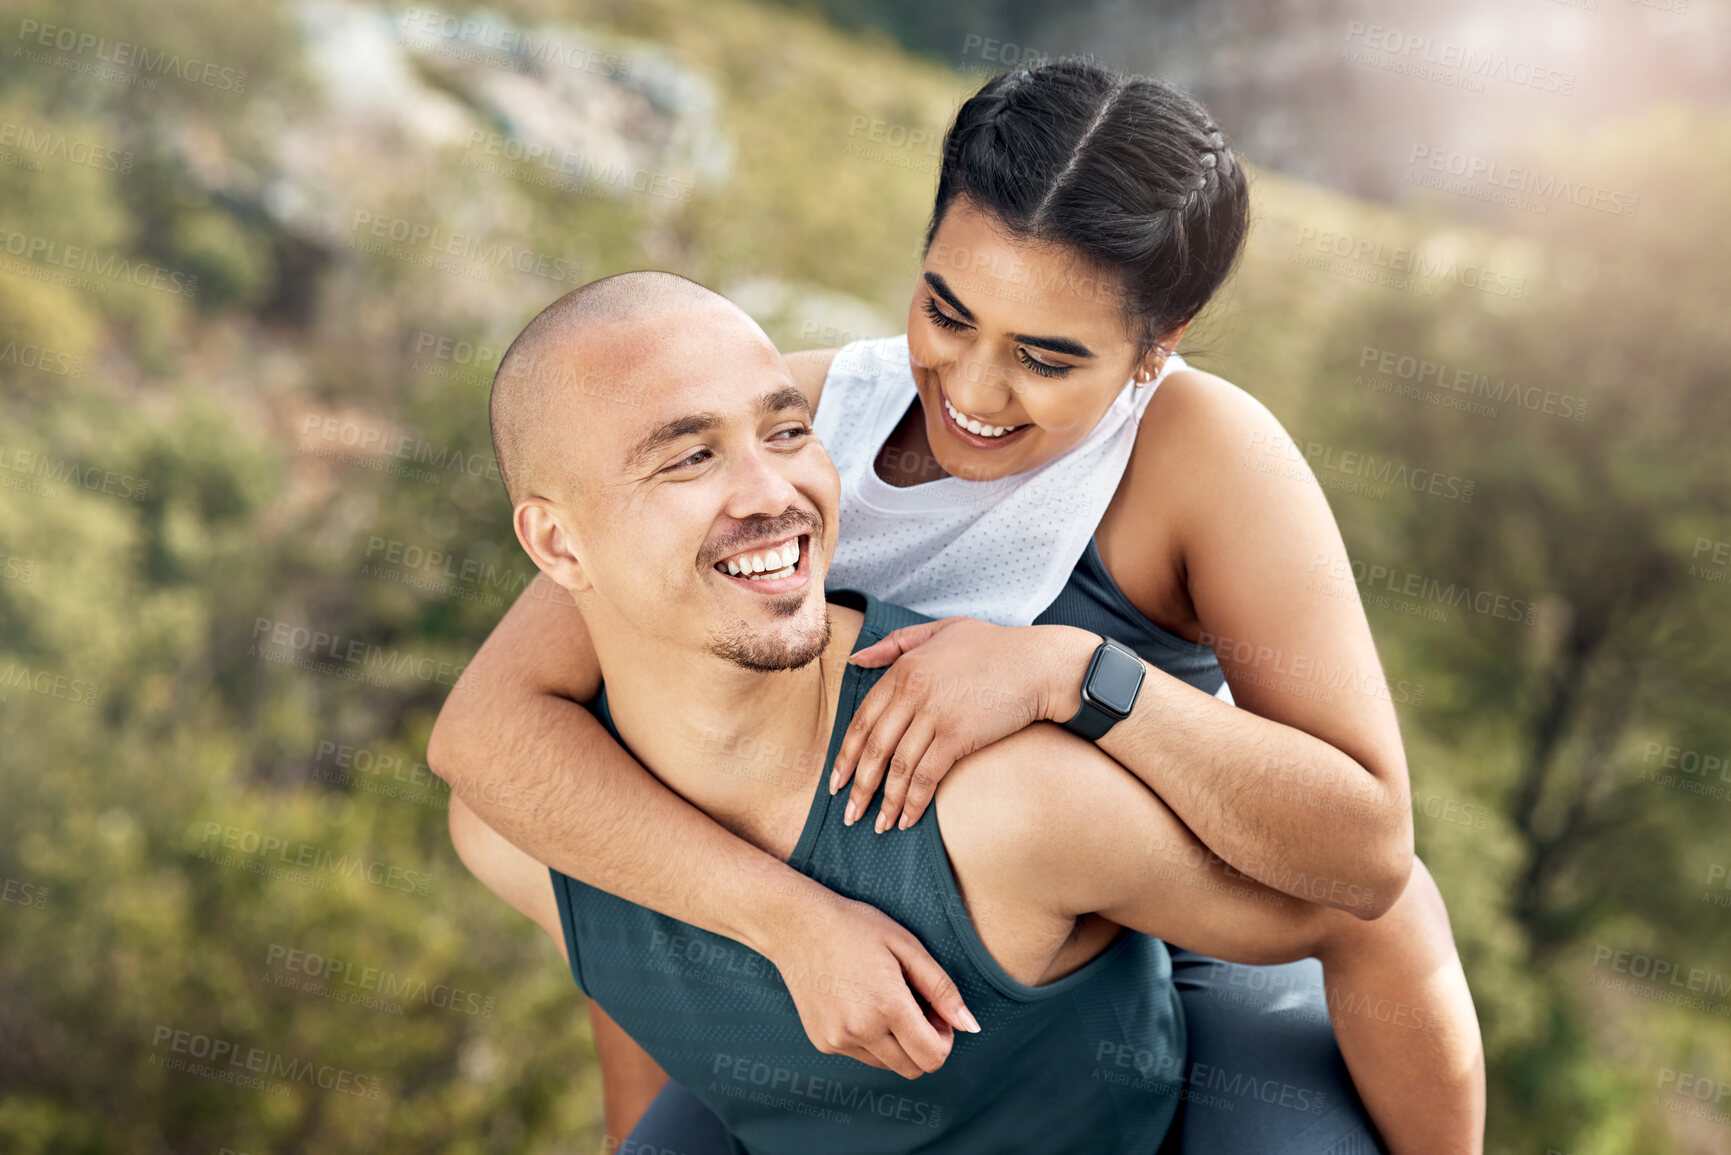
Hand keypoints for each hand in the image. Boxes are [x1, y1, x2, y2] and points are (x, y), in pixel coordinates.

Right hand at [762, 884, 979, 1077]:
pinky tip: (862, 1005)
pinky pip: (863, 1057)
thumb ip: (942, 989)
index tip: (935, 1011)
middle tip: (915, 1006)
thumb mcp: (906, 946)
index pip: (933, 1057)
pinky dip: (873, 1041)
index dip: (944, 1038)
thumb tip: (970, 1026)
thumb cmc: (855, 927)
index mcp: (887, 1006)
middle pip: (914, 1068)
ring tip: (886, 1002)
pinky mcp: (824, 1043)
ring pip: (889, 1066)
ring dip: (899, 1044)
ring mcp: (838, 1041)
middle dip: (925, 1044)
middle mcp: (860, 1031)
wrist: (796, 925)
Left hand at [830, 618, 1097, 831]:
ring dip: (884, 801)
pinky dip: (913, 801)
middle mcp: (912, 691)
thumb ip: (896, 644)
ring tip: (877, 825)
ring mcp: (933, 714)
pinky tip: (907, 819)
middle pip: (873, 746)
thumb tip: (856, 660)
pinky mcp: (957, 735)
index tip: (837, 780)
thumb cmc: (995, 647)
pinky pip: (925, 775)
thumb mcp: (941, 631)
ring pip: (896, 766)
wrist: (1039, 663)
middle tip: (849, 813)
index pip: (862, 718)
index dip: (846, 754)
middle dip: (858, 785)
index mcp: (903, 668)